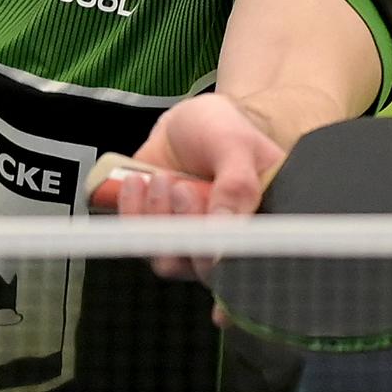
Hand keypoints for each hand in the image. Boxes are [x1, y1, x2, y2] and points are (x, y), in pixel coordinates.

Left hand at [115, 92, 286, 284]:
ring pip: (169, 261)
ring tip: (161, 178)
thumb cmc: (220, 129)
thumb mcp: (235, 144)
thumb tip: (225, 228)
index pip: (247, 262)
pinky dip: (133, 212)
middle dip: (189, 230)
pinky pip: (140, 241)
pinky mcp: (159, 233)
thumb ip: (237, 183)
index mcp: (259, 224)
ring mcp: (191, 241)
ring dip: (159, 219)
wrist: (184, 121)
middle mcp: (227, 242)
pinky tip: (136, 181)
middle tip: (182, 188)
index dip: (225, 260)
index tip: (207, 239)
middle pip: (204, 270)